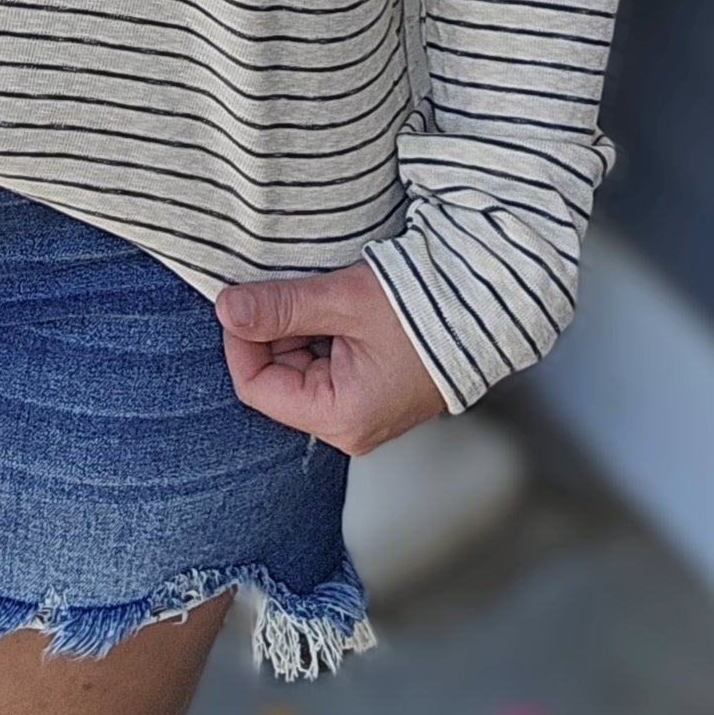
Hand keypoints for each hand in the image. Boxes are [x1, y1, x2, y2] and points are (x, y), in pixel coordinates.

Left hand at [215, 262, 445, 455]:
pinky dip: (321, 330)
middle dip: (274, 330)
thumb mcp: (343, 301)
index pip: (256, 386)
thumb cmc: (425, 310)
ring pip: (298, 364)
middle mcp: (349, 426)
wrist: (487, 305)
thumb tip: (226, 309)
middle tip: (296, 289)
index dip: (241, 340)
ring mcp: (361, 409)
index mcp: (341, 418)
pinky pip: (324, 361)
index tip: (243, 299)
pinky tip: (341, 308)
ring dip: (299, 326)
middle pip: (276, 376)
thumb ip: (280, 307)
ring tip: (327, 297)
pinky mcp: (371, 389)